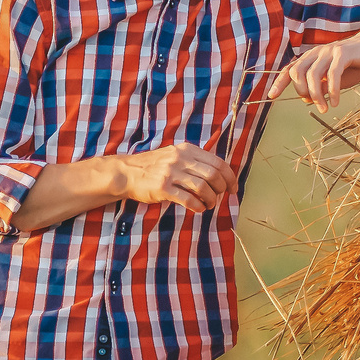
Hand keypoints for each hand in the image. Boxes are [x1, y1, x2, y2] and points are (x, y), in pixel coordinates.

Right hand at [117, 141, 236, 213]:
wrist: (126, 173)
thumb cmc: (154, 167)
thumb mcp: (175, 155)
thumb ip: (195, 161)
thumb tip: (220, 175)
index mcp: (187, 150)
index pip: (218, 163)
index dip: (230, 177)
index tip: (233, 188)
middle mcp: (180, 159)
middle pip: (213, 175)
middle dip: (222, 189)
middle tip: (220, 197)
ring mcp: (171, 173)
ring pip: (203, 188)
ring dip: (211, 199)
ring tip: (209, 205)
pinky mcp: (163, 188)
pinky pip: (188, 199)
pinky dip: (198, 206)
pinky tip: (198, 209)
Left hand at [269, 30, 359, 112]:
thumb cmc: (355, 63)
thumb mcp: (336, 79)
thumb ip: (323, 86)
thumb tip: (309, 99)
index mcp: (312, 57)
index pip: (291, 69)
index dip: (279, 82)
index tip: (271, 96)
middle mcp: (317, 52)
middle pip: (298, 72)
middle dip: (301, 91)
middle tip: (315, 104)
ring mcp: (329, 51)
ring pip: (313, 75)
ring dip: (317, 95)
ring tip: (325, 108)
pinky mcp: (343, 53)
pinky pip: (332, 74)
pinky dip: (332, 90)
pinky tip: (336, 101)